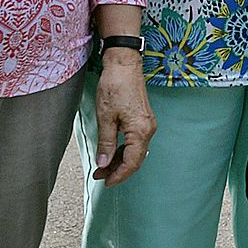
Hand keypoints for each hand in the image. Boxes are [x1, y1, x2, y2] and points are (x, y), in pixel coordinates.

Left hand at [91, 49, 153, 183]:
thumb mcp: (105, 117)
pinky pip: (135, 141)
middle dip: (118, 170)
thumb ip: (106, 143)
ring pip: (135, 151)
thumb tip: (103, 163)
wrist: (124, 65)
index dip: (118, 175)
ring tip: (102, 166)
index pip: (132, 162)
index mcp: (140, 131)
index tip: (105, 182)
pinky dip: (123, 150)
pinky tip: (111, 152)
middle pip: (135, 159)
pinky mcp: (143, 119)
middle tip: (99, 175)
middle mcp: (148, 129)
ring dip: (119, 160)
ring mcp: (147, 124)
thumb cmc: (115, 87)